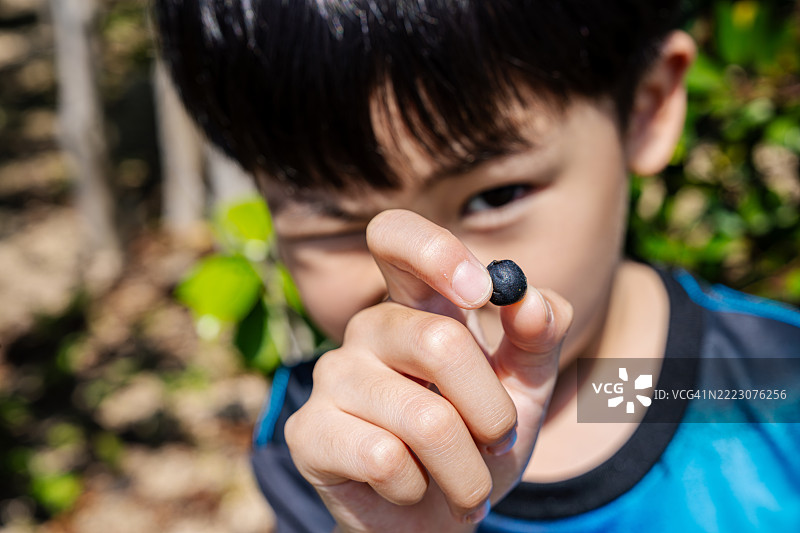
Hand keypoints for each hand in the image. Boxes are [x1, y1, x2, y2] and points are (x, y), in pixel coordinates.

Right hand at [284, 210, 571, 531]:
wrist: (437, 517)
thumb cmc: (478, 440)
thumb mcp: (525, 386)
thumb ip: (537, 336)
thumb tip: (529, 299)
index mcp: (413, 303)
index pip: (395, 236)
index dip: (436, 252)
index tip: (482, 293)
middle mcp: (367, 329)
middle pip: (439, 343)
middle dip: (493, 413)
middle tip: (499, 444)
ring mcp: (332, 377)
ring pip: (424, 419)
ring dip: (466, 471)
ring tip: (465, 485)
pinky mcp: (308, 431)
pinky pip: (385, 459)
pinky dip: (419, 489)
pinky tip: (409, 489)